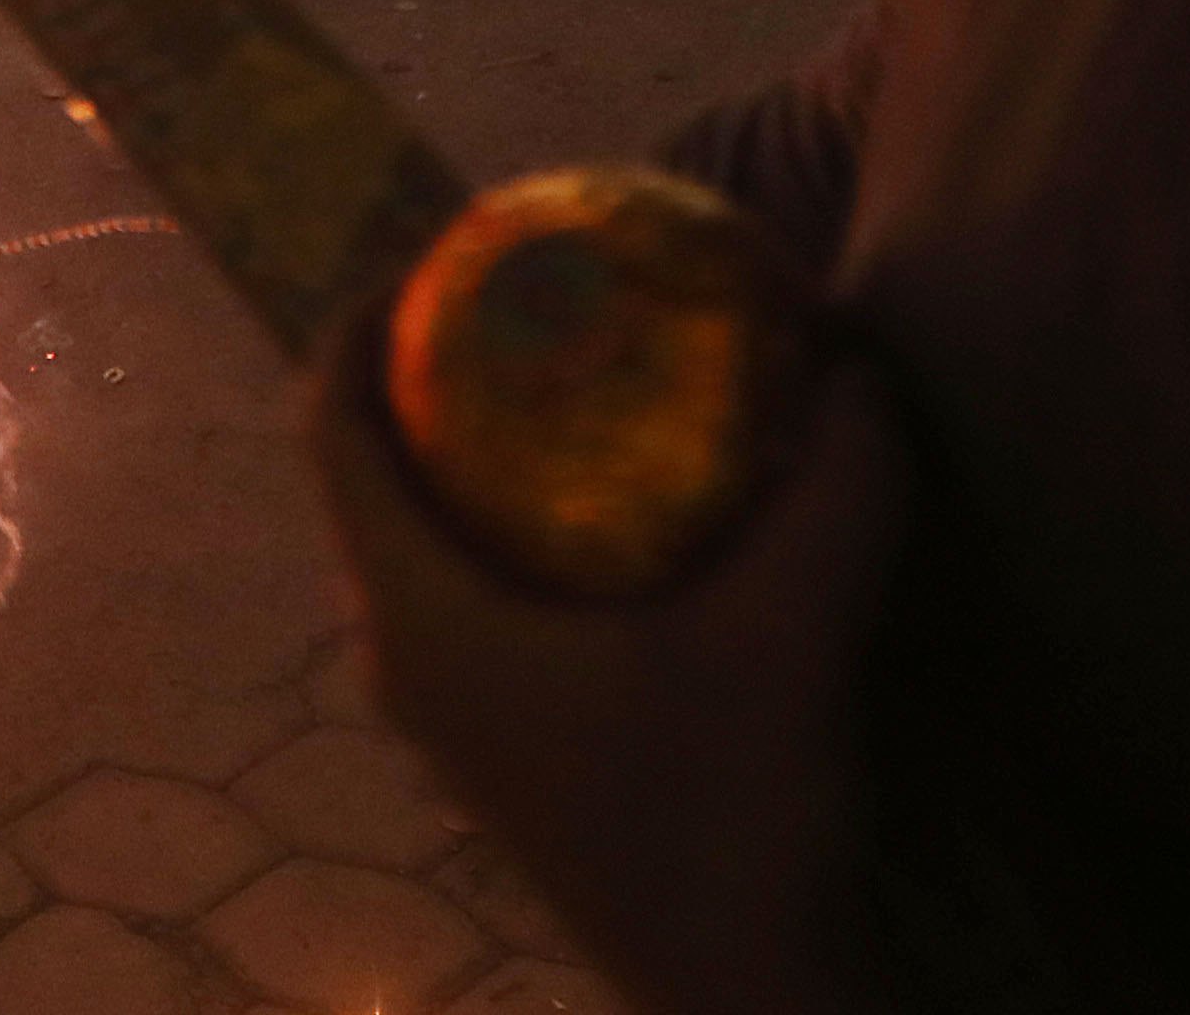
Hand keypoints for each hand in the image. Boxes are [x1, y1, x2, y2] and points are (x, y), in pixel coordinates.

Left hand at [303, 318, 907, 1014]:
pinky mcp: (504, 751)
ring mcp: (449, 719)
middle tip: (511, 294)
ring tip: (563, 375)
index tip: (420, 249)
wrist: (741, 994)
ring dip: (474, 456)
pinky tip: (622, 506)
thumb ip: (837, 487)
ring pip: (425, 544)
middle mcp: (405, 666)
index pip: (331, 433)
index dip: (354, 323)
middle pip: (371, 478)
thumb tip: (858, 359)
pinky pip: (473, 597)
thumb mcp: (792, 633)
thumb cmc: (734, 819)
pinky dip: (517, 527)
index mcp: (419, 622)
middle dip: (426, 375)